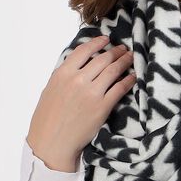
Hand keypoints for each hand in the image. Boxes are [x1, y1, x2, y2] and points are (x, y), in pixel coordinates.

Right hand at [26, 34, 134, 170]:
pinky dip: (128, 80)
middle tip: (123, 49)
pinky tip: (132, 76)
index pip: (84, 50)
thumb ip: (64, 75)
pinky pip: (120, 88)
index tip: (106, 39)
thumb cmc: (48, 118)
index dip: (97, 43)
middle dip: (115, 51)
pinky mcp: (103, 107)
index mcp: (63, 73)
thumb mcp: (50, 89)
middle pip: (102, 58)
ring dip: (124, 61)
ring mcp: (91, 93)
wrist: (52, 141)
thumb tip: (78, 64)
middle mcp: (78, 80)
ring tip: (130, 58)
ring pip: (113, 70)